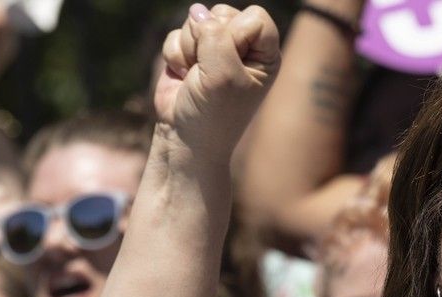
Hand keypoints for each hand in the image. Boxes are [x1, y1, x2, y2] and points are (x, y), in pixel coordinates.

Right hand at [154, 4, 279, 160]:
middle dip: (209, 41)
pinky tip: (184, 77)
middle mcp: (244, 49)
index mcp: (265, 56)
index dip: (237, 34)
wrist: (186, 139)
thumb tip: (198, 12)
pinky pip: (177, 34)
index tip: (232, 64)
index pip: (256, 17)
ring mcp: (215, 49)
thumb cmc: (214, 113)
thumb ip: (216, 35)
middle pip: (222, 14)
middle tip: (211, 73)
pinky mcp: (190, 52)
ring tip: (197, 78)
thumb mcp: (224, 74)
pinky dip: (176, 56)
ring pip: (196, 21)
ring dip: (190, 51)